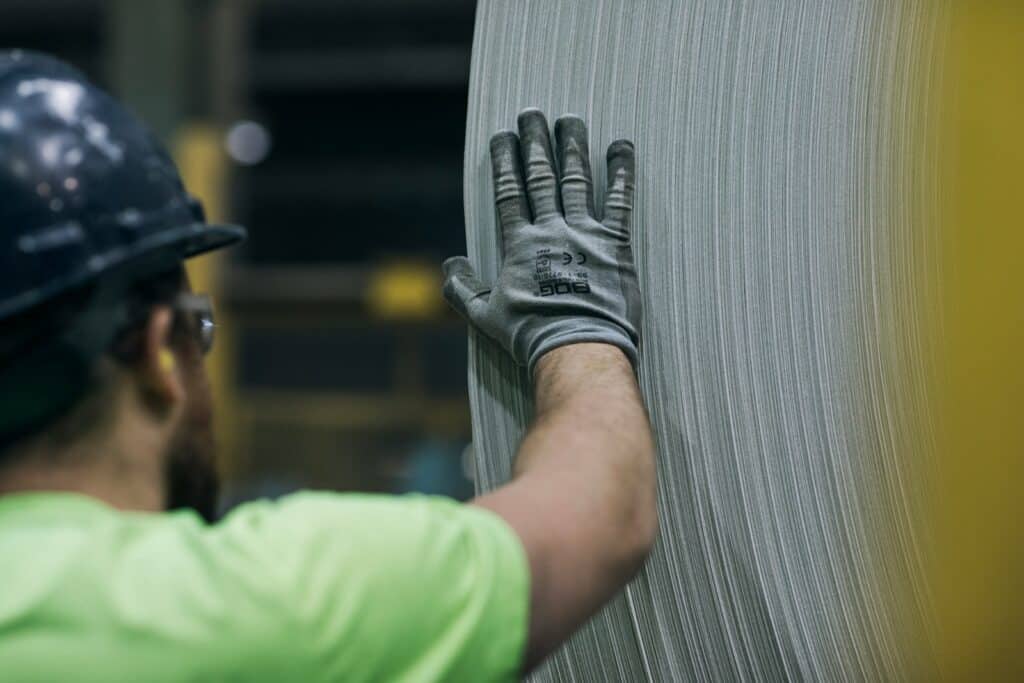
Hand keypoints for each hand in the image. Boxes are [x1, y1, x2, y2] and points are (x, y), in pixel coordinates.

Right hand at [443, 108, 640, 374]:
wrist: (577, 348)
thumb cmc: (530, 336)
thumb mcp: (485, 316)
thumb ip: (463, 290)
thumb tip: (448, 267)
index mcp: (520, 245)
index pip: (509, 192)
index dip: (505, 162)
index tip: (503, 135)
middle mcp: (551, 231)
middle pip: (541, 177)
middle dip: (536, 143)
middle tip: (533, 113)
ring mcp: (585, 235)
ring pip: (576, 180)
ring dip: (573, 147)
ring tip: (570, 120)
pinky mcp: (615, 244)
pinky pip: (619, 201)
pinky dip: (621, 173)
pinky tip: (622, 148)